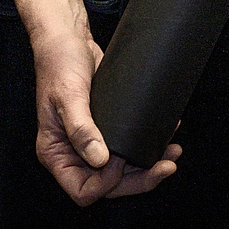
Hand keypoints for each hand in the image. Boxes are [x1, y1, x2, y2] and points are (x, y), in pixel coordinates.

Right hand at [5, 0, 180, 204]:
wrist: (68, 38)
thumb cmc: (59, 63)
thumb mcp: (68, 94)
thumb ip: (81, 128)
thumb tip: (101, 160)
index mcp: (56, 154)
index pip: (82, 190)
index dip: (106, 184)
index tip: (123, 162)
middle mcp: (73, 154)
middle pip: (108, 186)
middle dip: (138, 180)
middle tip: (166, 166)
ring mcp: (90, 143)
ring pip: (121, 171)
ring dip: (147, 167)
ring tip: (172, 153)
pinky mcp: (106, 130)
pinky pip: (126, 148)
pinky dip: (145, 147)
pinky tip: (164, 137)